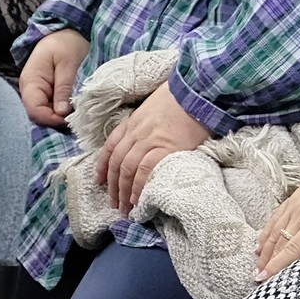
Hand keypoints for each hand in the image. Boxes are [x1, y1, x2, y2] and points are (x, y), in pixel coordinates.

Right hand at [19, 29, 91, 127]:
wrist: (67, 31)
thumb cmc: (67, 43)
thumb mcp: (68, 64)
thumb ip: (63, 87)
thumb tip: (61, 112)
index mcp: (31, 82)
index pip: (35, 110)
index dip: (51, 119)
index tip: (70, 119)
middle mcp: (31, 90)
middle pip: (40, 114)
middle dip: (57, 120)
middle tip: (78, 118)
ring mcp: (40, 91)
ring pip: (47, 112)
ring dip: (61, 116)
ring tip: (79, 114)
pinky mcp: (49, 92)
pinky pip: (53, 106)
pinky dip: (63, 110)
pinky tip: (76, 108)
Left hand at [94, 81, 211, 213]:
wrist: (199, 90)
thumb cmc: (183, 96)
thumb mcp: (156, 106)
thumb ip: (148, 122)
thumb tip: (149, 136)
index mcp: (133, 122)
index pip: (111, 147)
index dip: (102, 166)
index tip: (100, 181)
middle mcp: (136, 133)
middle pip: (117, 163)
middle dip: (113, 186)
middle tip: (113, 203)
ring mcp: (149, 140)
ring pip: (127, 169)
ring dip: (123, 191)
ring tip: (125, 208)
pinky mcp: (166, 148)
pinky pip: (146, 171)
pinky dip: (139, 186)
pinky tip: (138, 199)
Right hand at [254, 125, 299, 279]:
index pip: (293, 250)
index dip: (277, 267)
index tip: (263, 280)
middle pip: (280, 242)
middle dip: (267, 262)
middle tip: (258, 279)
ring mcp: (297, 202)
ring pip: (274, 230)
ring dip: (264, 249)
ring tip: (257, 266)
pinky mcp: (296, 194)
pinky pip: (276, 216)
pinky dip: (267, 231)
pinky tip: (260, 242)